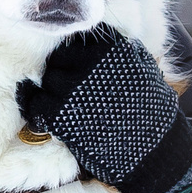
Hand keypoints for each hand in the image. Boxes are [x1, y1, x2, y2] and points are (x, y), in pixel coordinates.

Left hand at [16, 25, 191, 192]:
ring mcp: (72, 90)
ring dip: (51, 92)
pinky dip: (40, 111)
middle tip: (69, 89)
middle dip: (62, 73)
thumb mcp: (143, 68)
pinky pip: (38, 105)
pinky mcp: (60, 115)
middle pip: (58, 60)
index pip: (76, 42)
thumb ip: (118, 50)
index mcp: (110, 49)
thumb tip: (94, 43)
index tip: (78, 68)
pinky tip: (50, 119)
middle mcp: (89, 65)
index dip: (75, 57)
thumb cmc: (151, 110)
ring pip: (46, 81)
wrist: (153, 150)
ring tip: (61, 104)